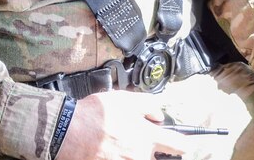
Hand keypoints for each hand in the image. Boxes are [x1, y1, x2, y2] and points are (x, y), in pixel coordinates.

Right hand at [55, 91, 192, 159]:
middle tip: (133, 137)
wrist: (69, 131)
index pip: (179, 145)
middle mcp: (141, 155)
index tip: (183, 143)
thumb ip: (148, 105)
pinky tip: (111, 149)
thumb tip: (159, 115)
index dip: (183, 143)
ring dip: (135, 154)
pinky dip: (121, 156)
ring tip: (119, 142)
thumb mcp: (124, 99)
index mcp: (147, 136)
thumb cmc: (95, 114)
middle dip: (151, 149)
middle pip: (157, 157)